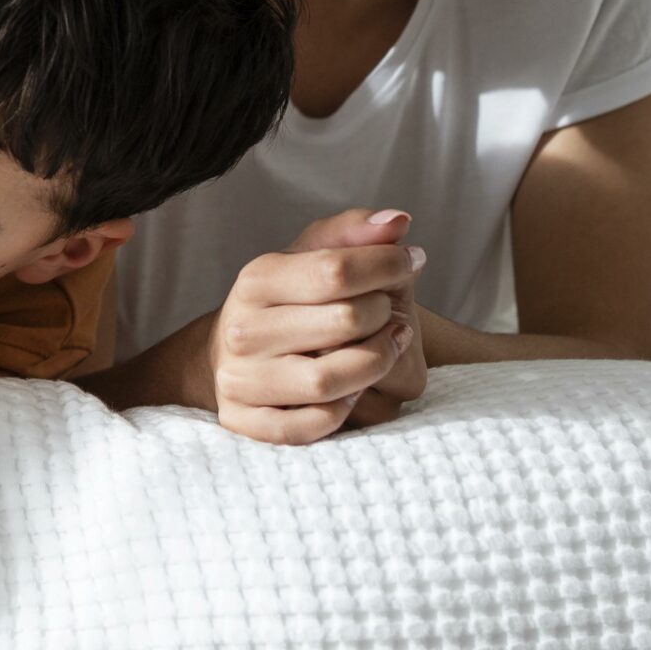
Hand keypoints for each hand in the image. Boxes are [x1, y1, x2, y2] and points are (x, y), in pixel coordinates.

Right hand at [207, 208, 423, 445]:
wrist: (241, 350)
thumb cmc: (293, 298)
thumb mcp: (315, 255)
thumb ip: (355, 232)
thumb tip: (398, 222)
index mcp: (256, 279)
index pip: (335, 270)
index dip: (387, 263)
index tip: (411, 260)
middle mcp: (241, 330)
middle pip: (342, 323)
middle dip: (383, 314)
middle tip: (390, 310)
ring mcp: (239, 379)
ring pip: (327, 383)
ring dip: (374, 364)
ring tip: (385, 347)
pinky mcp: (245, 421)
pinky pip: (307, 427)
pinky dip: (340, 413)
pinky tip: (353, 391)